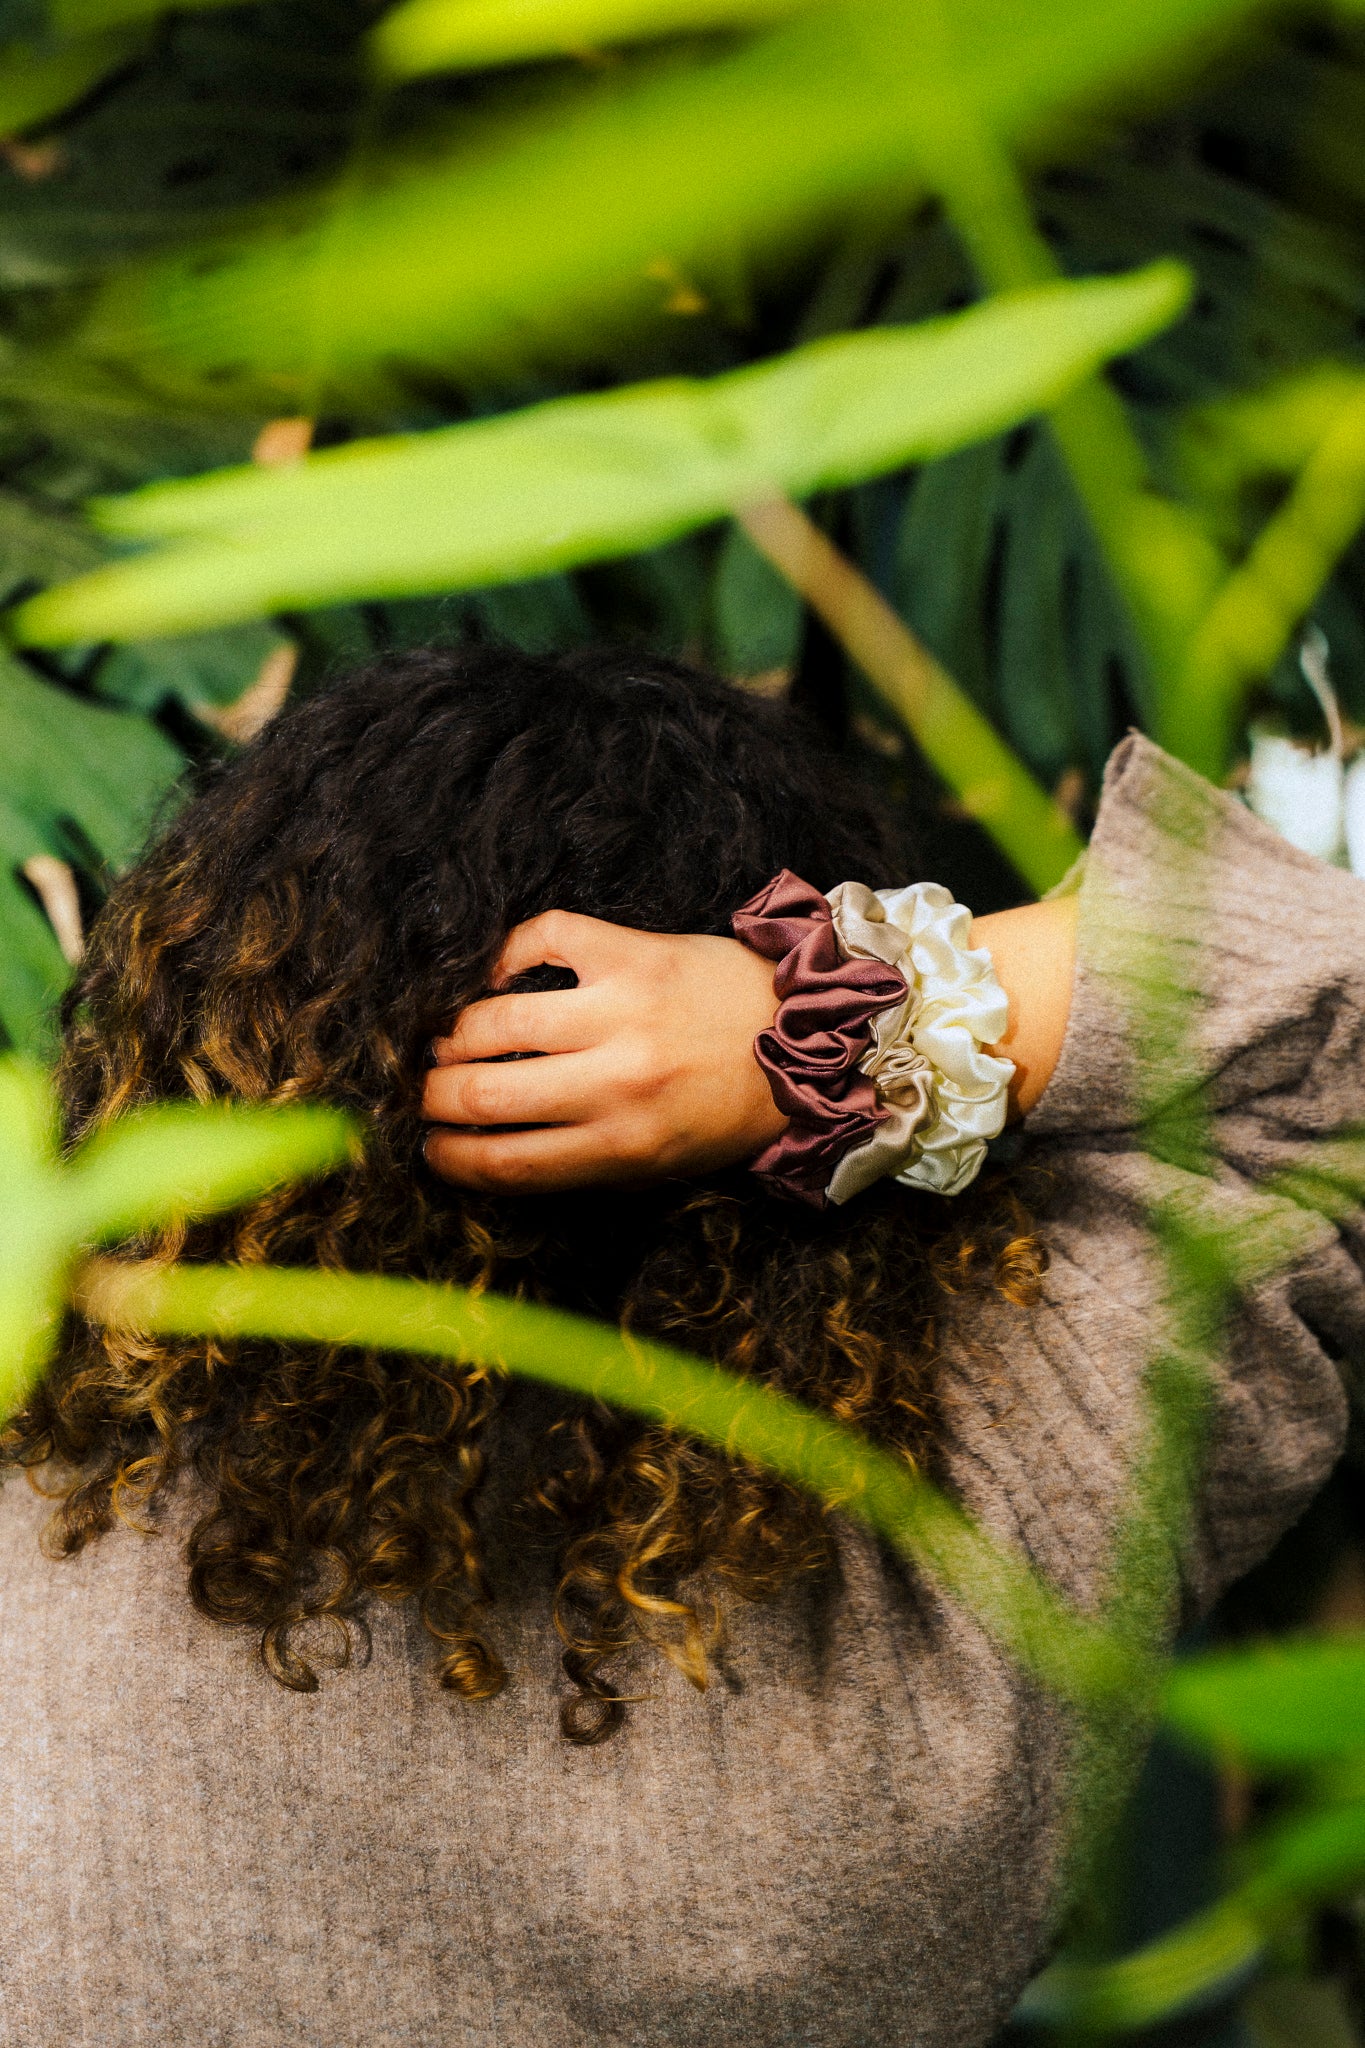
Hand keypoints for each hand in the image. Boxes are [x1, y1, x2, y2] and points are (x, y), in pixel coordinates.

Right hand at [421, 911, 786, 1192]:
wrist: (810, 1042)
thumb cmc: (728, 1109)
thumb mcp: (664, 1163)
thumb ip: (586, 1164)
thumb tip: (495, 1158)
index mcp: (625, 1146)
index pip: (507, 1163)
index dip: (451, 1160)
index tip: (432, 1149)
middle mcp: (618, 1081)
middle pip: (486, 1095)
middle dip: (436, 1099)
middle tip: (429, 1092)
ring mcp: (622, 1011)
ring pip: (495, 1020)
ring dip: (456, 1035)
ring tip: (453, 1040)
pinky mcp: (632, 952)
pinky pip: (542, 938)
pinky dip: (506, 954)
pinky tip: (499, 975)